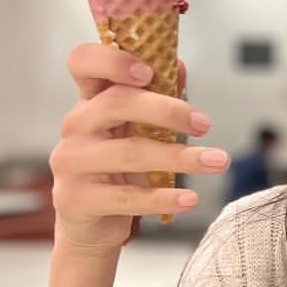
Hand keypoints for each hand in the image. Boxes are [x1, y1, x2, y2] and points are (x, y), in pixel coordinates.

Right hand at [49, 44, 230, 256]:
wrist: (89, 226)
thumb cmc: (115, 171)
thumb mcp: (134, 132)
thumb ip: (154, 99)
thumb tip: (177, 65)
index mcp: (90, 101)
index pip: (83, 63)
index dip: (112, 60)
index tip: (149, 72)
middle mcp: (75, 125)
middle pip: (117, 103)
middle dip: (167, 111)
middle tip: (204, 124)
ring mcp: (71, 162)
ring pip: (129, 153)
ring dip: (180, 158)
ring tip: (216, 162)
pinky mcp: (76, 199)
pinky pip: (126, 196)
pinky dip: (163, 198)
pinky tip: (190, 199)